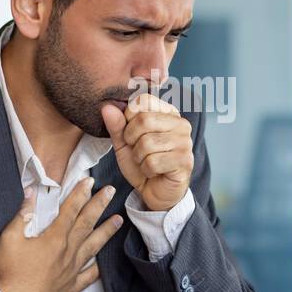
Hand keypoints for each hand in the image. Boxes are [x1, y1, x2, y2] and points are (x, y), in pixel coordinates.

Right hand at [0, 178, 121, 291]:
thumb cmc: (9, 272)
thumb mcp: (9, 238)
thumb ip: (23, 215)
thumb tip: (31, 193)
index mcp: (54, 238)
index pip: (71, 210)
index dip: (80, 194)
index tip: (90, 182)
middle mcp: (67, 252)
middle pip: (87, 224)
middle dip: (99, 205)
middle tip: (111, 192)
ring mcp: (71, 271)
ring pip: (93, 247)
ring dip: (106, 232)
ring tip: (119, 220)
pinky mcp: (70, 288)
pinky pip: (89, 276)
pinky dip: (97, 269)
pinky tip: (104, 263)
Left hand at [101, 93, 193, 211]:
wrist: (155, 190)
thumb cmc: (142, 163)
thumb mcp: (124, 143)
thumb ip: (116, 125)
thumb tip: (107, 107)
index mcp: (167, 112)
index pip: (142, 100)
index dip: (128, 118)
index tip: (132, 133)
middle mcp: (181, 123)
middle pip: (143, 120)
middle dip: (131, 139)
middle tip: (137, 150)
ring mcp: (185, 142)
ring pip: (147, 143)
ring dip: (138, 157)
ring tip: (145, 161)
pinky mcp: (185, 160)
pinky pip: (153, 162)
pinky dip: (147, 170)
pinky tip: (154, 171)